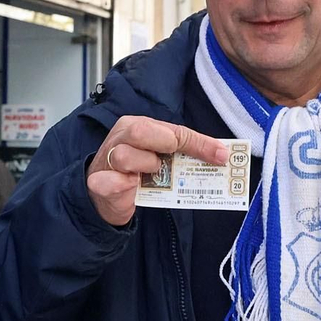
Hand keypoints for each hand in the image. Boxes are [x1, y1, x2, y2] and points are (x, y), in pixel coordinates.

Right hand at [86, 116, 228, 226]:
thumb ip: (187, 151)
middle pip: (141, 132)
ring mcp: (108, 159)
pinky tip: (131, 186)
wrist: (108, 196)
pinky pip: (108, 182)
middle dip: (164, 145)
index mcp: (137, 125)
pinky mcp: (99, 182)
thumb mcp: (163, 156)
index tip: (220, 156)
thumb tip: (221, 154)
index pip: (172, 130)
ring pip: (125, 156)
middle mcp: (121, 137)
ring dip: (144, 167)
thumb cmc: (138, 171)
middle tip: (171, 159)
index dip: (198, 143)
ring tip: (148, 175)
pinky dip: (122, 184)